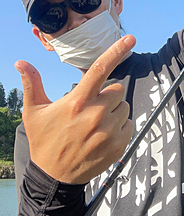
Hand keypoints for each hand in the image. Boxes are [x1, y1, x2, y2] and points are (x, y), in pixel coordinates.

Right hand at [15, 35, 134, 183]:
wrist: (54, 177)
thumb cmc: (44, 140)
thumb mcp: (34, 112)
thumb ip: (32, 84)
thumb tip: (21, 62)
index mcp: (78, 101)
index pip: (100, 69)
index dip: (116, 51)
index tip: (130, 38)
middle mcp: (96, 114)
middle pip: (116, 89)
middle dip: (106, 95)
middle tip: (90, 108)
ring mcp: (109, 131)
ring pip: (123, 107)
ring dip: (113, 111)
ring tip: (94, 125)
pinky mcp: (118, 145)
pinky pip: (129, 124)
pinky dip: (119, 127)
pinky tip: (102, 136)